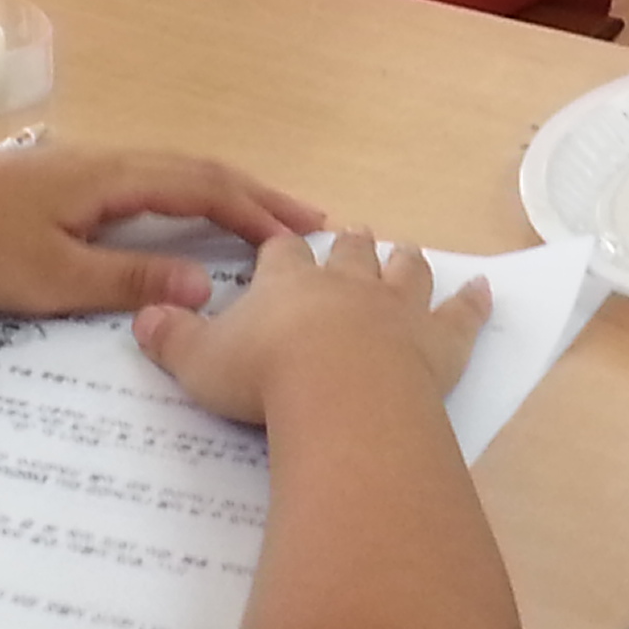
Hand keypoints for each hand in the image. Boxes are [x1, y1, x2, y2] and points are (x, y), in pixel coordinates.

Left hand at [0, 146, 321, 317]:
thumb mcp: (51, 280)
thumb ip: (130, 283)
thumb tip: (206, 285)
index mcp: (111, 177)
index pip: (204, 187)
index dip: (257, 211)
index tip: (304, 237)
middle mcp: (105, 160)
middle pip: (198, 169)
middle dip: (256, 196)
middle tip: (310, 222)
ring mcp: (82, 167)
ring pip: (173, 172)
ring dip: (224, 194)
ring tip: (265, 221)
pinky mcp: (61, 182)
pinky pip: (147, 181)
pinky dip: (187, 196)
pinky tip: (188, 219)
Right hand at [135, 228, 489, 426]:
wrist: (339, 393)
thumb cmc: (264, 378)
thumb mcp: (199, 361)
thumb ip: (171, 338)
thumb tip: (143, 317)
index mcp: (289, 283)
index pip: (282, 255)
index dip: (282, 250)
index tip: (282, 245)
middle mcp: (346, 284)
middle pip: (351, 253)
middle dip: (350, 245)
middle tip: (353, 235)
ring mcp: (397, 309)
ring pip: (405, 273)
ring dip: (405, 263)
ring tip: (406, 251)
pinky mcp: (438, 342)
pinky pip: (461, 316)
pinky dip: (474, 303)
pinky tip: (485, 291)